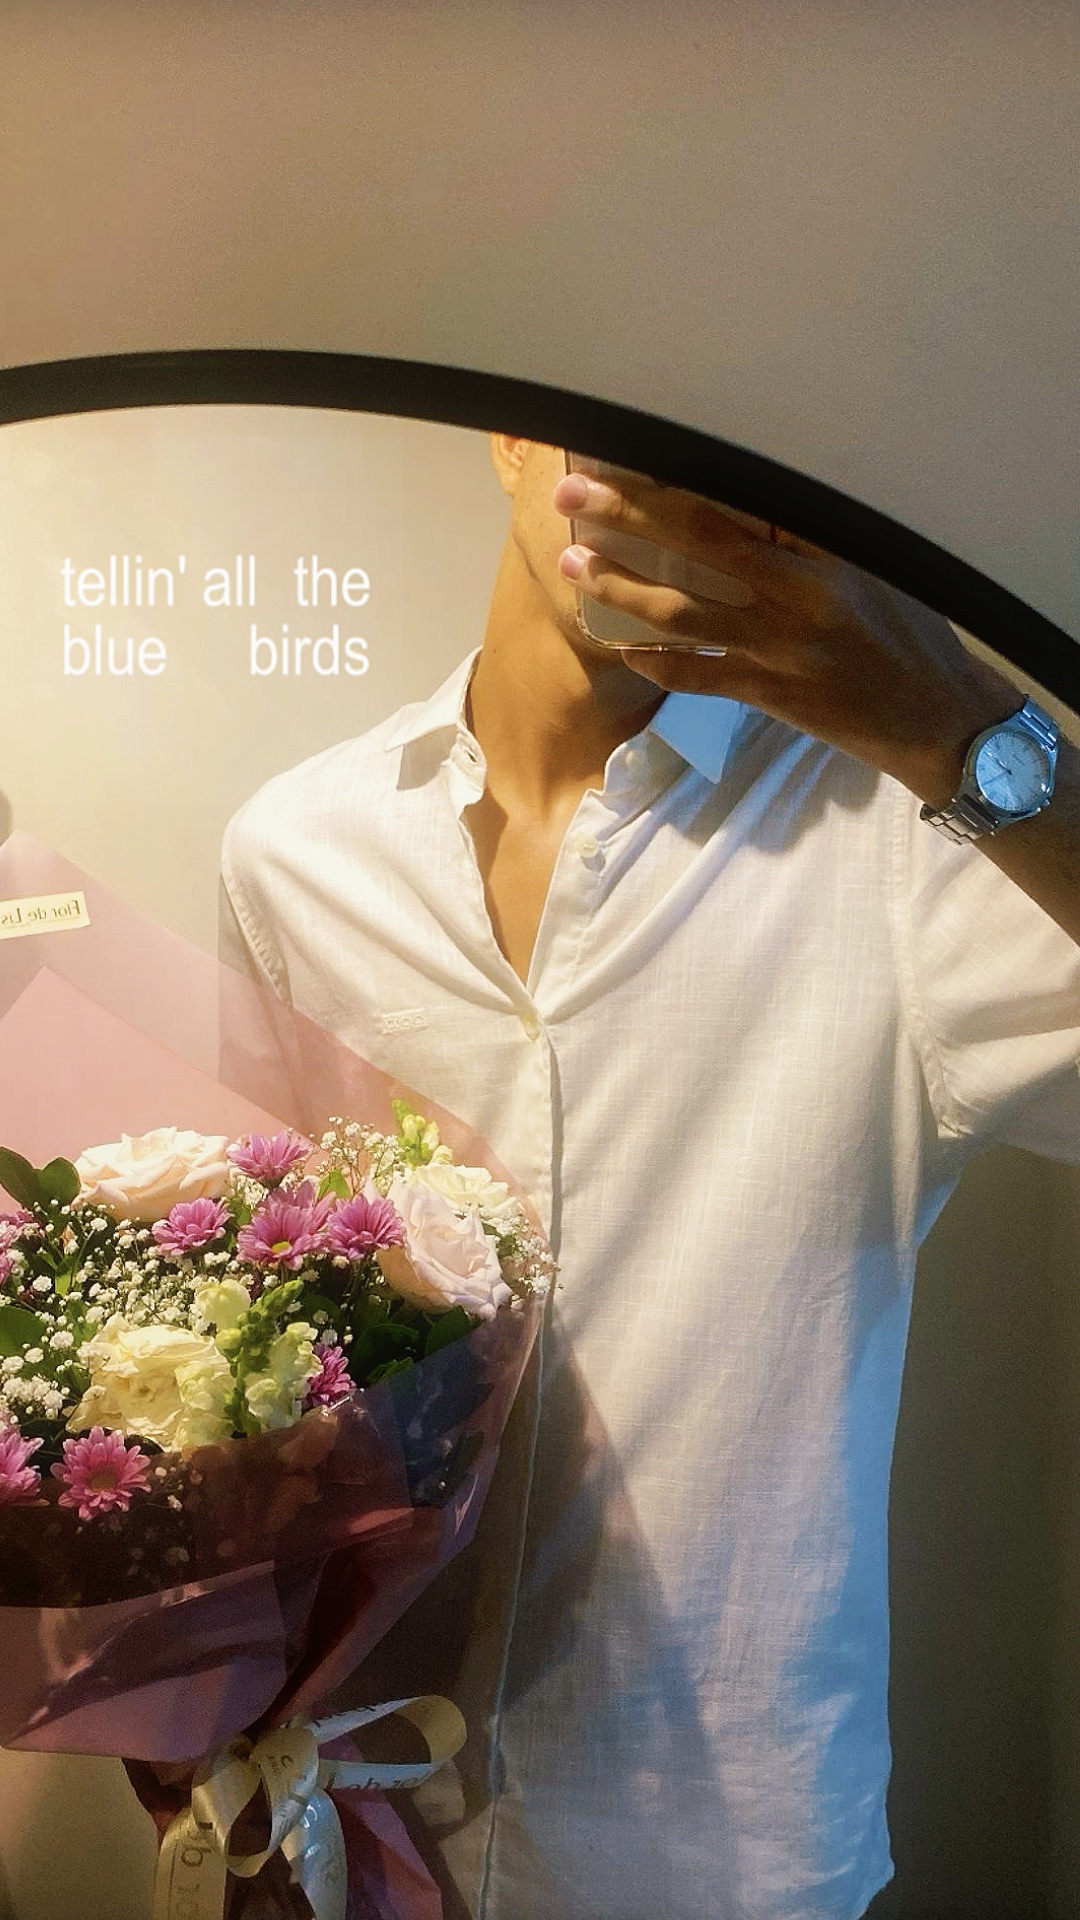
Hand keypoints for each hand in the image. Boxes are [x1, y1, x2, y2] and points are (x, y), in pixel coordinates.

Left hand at [553, 467, 1020, 804]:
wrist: (937, 716)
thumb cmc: (912, 632)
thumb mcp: (880, 565)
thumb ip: (818, 536)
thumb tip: (757, 499)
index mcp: (827, 547)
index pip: (743, 498)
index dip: (680, 476)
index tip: (631, 452)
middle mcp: (798, 592)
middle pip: (698, 541)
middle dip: (628, 516)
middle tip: (573, 497)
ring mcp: (778, 647)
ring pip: (683, 611)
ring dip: (622, 588)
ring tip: (575, 566)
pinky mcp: (768, 693)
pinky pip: (697, 676)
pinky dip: (656, 660)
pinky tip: (620, 647)